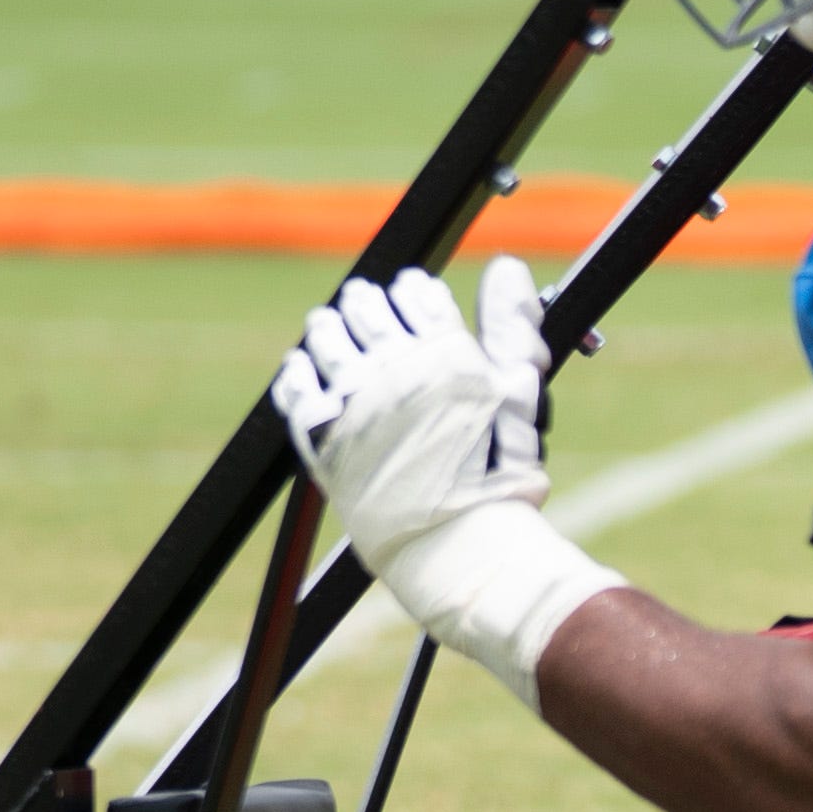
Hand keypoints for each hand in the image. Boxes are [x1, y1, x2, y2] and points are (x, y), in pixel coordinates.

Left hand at [270, 259, 546, 567]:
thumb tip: (506, 267)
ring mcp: (354, 404)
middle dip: (367, 302)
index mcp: (447, 355)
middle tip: (365, 304)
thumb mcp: (518, 392)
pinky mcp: (322, 438)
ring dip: (329, 326)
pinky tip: (303, 368)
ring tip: (331, 328)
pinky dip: (297, 370)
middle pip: (366, 308)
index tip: (409, 296)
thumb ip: (511, 325)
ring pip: (327, 337)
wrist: (457, 544)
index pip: (416, 294)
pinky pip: (295, 387)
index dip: (412, 290)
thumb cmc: (497, 477)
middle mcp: (396, 371)